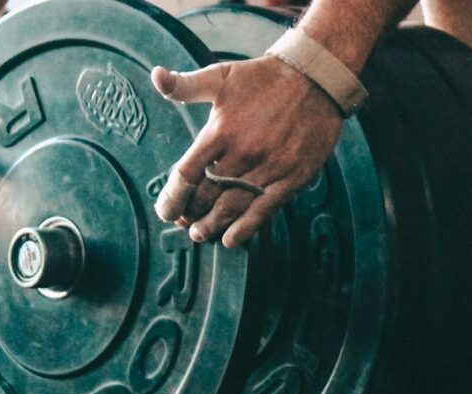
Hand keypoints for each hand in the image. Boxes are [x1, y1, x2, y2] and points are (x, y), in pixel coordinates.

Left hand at [151, 54, 342, 247]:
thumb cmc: (263, 79)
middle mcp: (243, 152)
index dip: (172, 197)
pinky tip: (231, 239)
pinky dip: (246, 228)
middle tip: (184, 223)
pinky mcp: (292, 178)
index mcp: (220, 130)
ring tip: (200, 234)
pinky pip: (265, 209)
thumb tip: (156, 77)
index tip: (166, 210)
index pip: (187, 173)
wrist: (315, 79)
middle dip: (191, 214)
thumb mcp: (221, 76)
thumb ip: (185, 85)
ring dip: (213, 224)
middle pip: (208, 195)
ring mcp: (269, 167)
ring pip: (233, 206)